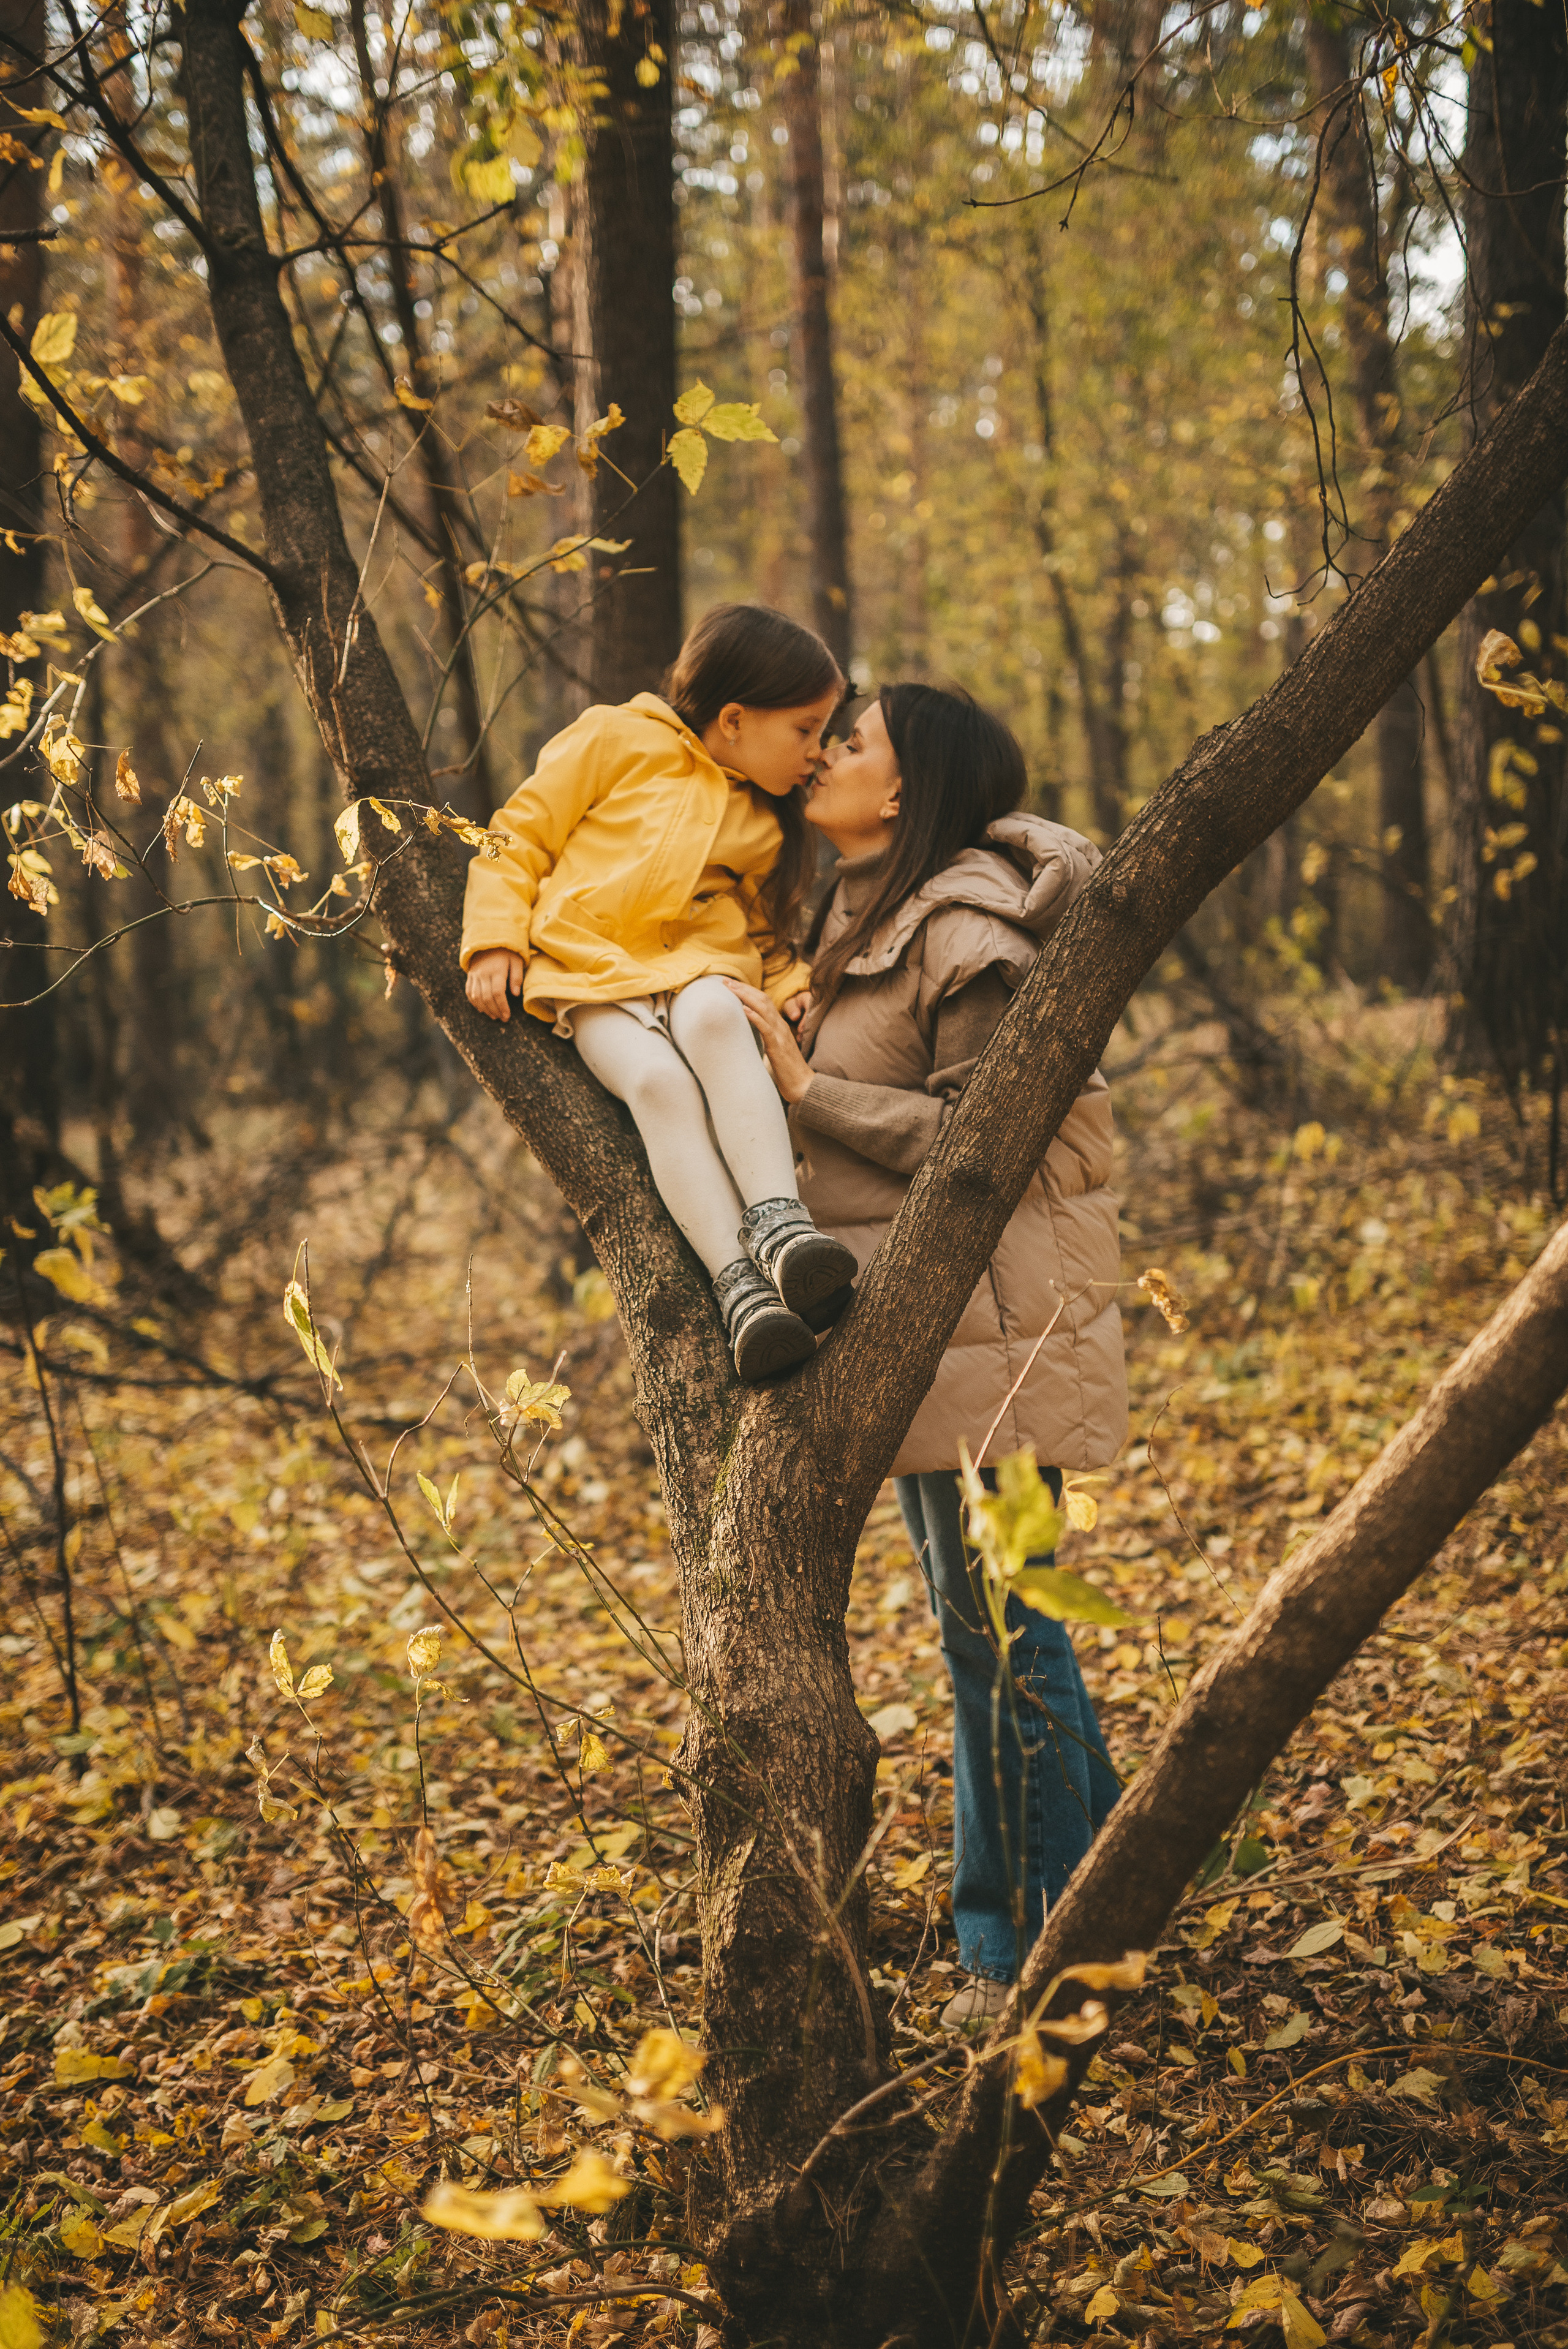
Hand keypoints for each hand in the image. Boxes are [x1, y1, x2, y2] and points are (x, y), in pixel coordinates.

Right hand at [467, 948, 524, 1022]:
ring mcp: (475, 975)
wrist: (489, 940)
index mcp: (497, 970)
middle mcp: (483, 973)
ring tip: (494, 1016)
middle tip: (502, 1018)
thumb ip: (517, 977)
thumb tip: (516, 994)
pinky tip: (482, 1009)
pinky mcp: (470, 975)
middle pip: (487, 997)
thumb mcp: (516, 960)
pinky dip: (474, 1002)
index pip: (498, 993)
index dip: (502, 1006)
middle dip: (495, 1010)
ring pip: (476, 996)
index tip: (507, 1016)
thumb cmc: (507, 952)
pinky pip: (469, 991)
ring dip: (485, 1009)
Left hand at [723, 979, 814, 1103]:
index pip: (763, 1001)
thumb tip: (748, 1035)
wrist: (804, 1086)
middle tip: (725, 980)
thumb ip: (765, 1039)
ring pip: (763, 1009)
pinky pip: (766, 1028)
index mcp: (779, 1026)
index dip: (748, 990)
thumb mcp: (774, 1050)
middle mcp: (780, 1026)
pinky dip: (754, 1016)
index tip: (731, 984)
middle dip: (743, 988)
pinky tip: (743, 1009)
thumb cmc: (788, 1072)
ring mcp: (780, 1035)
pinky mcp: (778, 1047)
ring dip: (746, 996)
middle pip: (762, 999)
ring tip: (731, 988)